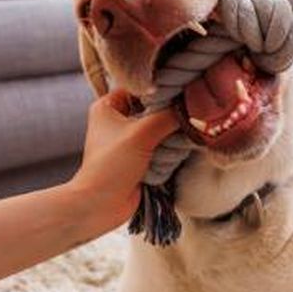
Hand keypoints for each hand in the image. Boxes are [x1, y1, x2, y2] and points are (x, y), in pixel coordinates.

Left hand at [68, 89, 179, 234]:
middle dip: (170, 115)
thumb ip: (167, 116)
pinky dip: (169, 150)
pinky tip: (180, 150)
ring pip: (159, 130)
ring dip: (172, 136)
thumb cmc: (112, 164)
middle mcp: (117, 121)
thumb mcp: (142, 133)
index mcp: (108, 106)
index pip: (139, 87)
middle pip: (152, 109)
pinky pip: (160, 148)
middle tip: (189, 115)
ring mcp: (129, 141)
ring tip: (184, 136)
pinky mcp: (138, 159)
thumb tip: (191, 106)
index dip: (160, 89)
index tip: (184, 91)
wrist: (101, 204)